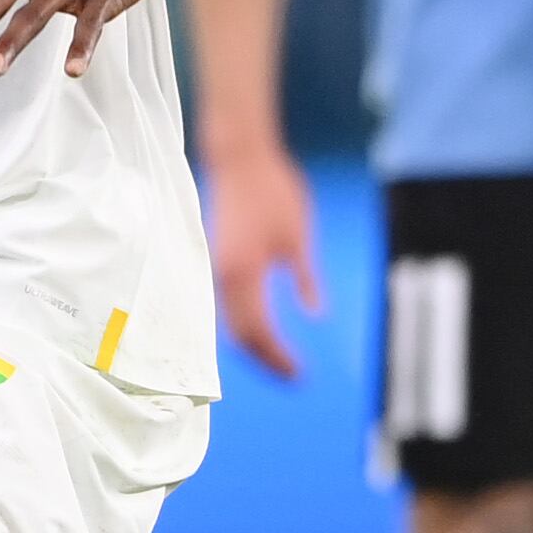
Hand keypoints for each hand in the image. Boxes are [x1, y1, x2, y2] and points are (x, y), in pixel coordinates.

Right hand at [202, 139, 322, 380]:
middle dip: (264, 360)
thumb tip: (316, 313)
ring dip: (252, 345)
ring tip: (278, 358)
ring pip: (229, 323)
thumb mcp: (299, 235)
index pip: (260, 332)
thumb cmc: (273, 190)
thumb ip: (306, 278)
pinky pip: (225, 307)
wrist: (239, 157)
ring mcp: (216, 269)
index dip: (278, 358)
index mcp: (246, 274)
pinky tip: (260, 328)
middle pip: (240, 336)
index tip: (300, 374)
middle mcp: (225, 277)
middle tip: (291, 375)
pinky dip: (242, 325)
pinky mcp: (216, 260)